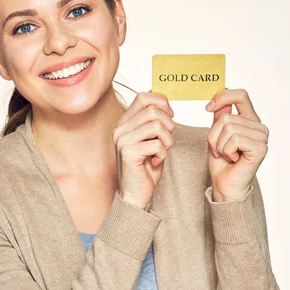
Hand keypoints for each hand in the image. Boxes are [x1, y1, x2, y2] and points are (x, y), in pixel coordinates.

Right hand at [113, 90, 174, 208]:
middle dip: (168, 124)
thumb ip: (152, 120)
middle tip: (167, 140)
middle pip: (153, 111)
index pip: (143, 97)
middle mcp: (120, 130)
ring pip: (157, 126)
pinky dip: (163, 153)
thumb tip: (158, 95)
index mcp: (124, 123)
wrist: (135, 194)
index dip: (161, 102)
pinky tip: (156, 161)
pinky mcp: (129, 153)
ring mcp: (122, 141)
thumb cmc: (144, 168)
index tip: (170, 115)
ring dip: (168, 140)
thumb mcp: (150, 139)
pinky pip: (157, 144)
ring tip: (162, 151)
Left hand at [205, 88, 268, 200]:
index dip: (222, 97)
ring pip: (229, 128)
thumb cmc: (222, 162)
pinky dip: (226, 151)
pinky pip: (234, 139)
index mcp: (250, 120)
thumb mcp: (216, 135)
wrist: (225, 185)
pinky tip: (233, 159)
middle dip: (214, 135)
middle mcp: (259, 127)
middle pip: (226, 117)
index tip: (208, 108)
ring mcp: (262, 137)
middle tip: (219, 150)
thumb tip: (222, 98)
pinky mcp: (260, 148)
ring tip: (226, 155)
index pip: (240, 95)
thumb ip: (220, 117)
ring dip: (219, 145)